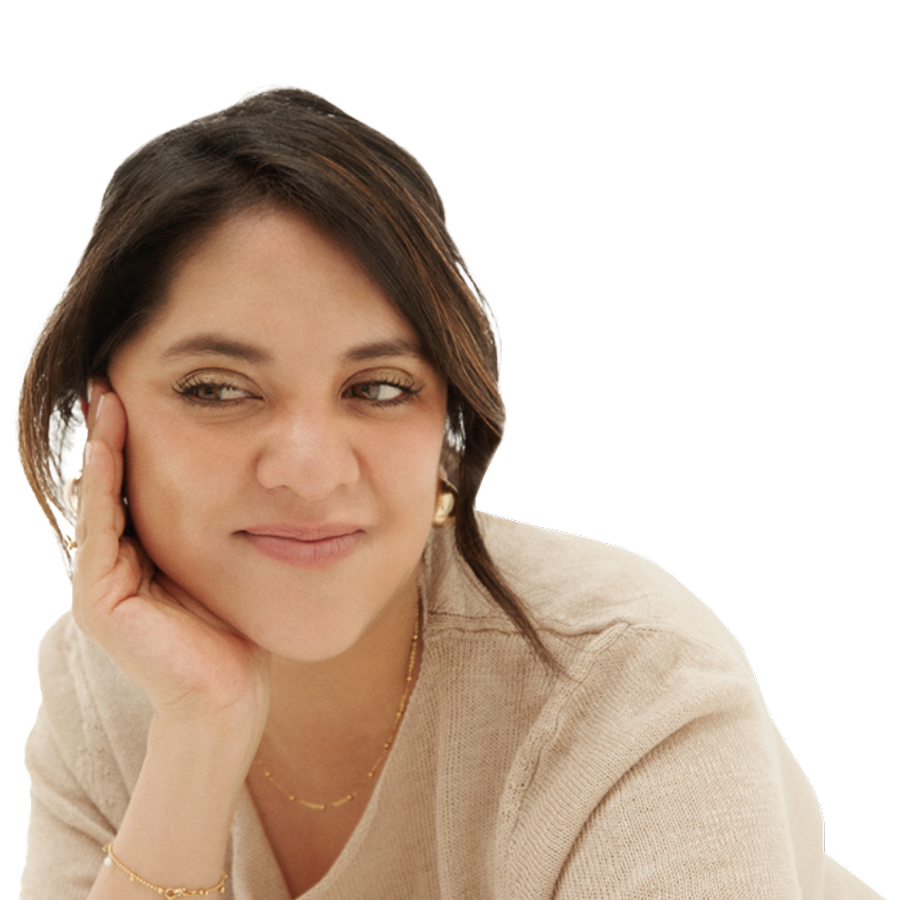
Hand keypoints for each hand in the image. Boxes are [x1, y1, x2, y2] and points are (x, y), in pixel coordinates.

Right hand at [71, 379, 271, 734]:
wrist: (228, 696)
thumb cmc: (234, 630)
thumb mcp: (223, 562)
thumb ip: (213, 525)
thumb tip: (241, 476)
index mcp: (140, 558)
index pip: (132, 487)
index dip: (132, 440)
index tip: (136, 391)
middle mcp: (112, 566)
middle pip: (109, 486)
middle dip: (111, 433)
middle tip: (112, 378)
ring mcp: (100, 583)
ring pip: (101, 499)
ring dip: (104, 446)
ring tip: (109, 396)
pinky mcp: (100, 599)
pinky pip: (103, 528)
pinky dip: (107, 483)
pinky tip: (112, 441)